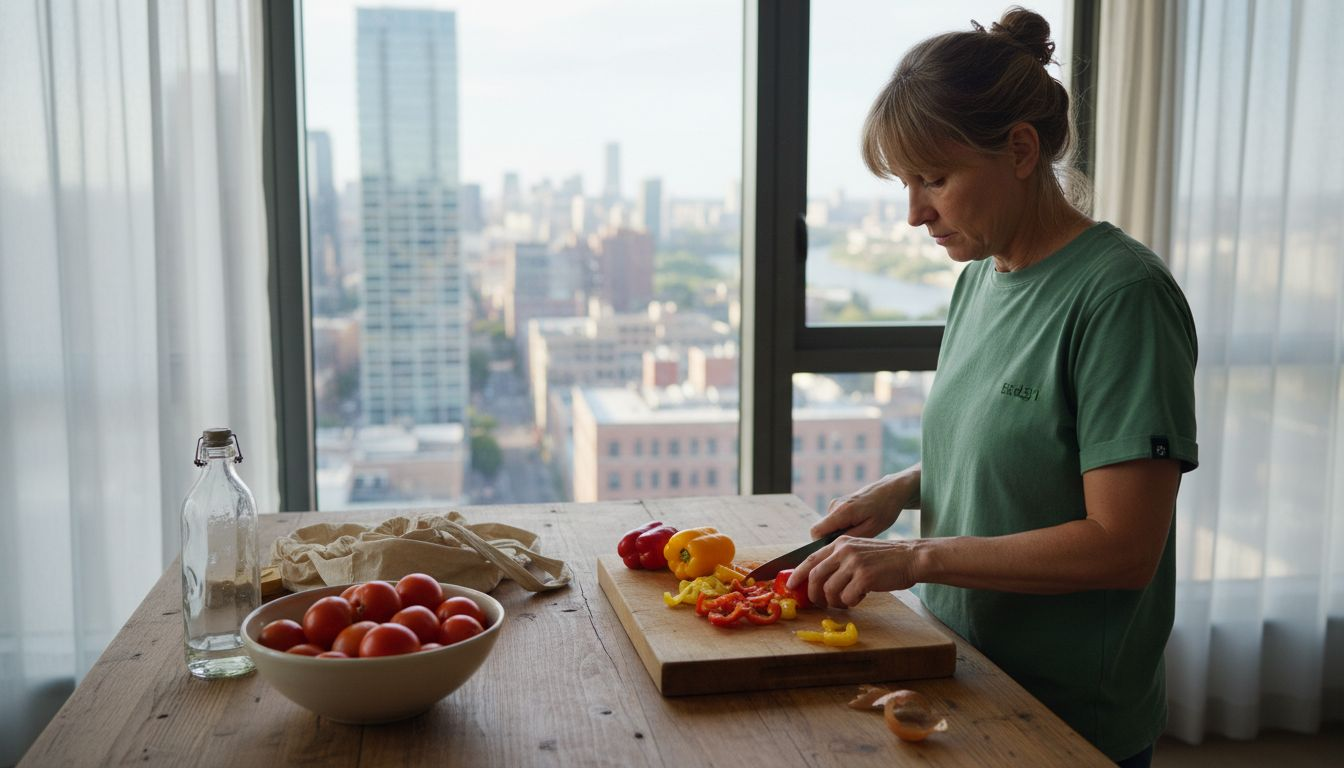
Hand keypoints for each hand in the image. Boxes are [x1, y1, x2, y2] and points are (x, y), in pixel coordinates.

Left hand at [788, 536, 922, 608]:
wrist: (911, 557)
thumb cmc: (884, 559)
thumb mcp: (857, 551)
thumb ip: (839, 560)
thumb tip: (817, 580)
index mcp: (840, 543)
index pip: (811, 559)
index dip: (797, 574)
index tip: (791, 585)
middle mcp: (844, 550)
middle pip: (815, 576)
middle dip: (813, 594)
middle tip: (819, 603)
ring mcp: (854, 563)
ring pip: (829, 590)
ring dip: (835, 601)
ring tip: (845, 601)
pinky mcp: (864, 576)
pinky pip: (847, 597)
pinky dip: (850, 602)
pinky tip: (860, 597)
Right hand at [810, 466, 918, 540]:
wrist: (890, 491)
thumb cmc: (884, 510)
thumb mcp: (872, 529)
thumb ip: (851, 538)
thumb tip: (833, 546)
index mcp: (841, 512)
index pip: (816, 531)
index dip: (821, 544)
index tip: (836, 551)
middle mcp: (835, 506)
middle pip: (821, 530)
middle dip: (832, 540)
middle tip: (853, 544)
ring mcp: (836, 504)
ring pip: (828, 527)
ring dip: (839, 534)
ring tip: (860, 532)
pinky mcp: (839, 504)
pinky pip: (834, 521)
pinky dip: (842, 527)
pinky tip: (859, 526)